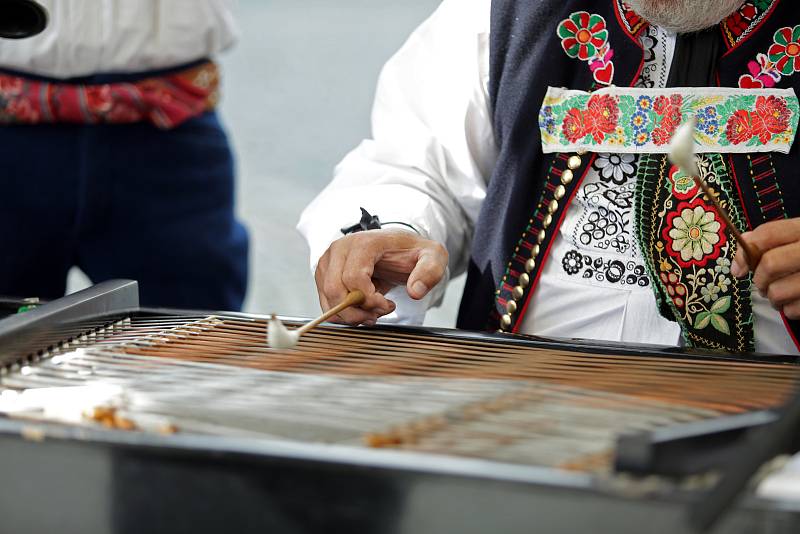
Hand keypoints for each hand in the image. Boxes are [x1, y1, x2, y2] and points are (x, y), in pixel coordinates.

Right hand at [314, 229, 448, 324]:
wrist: (397, 249)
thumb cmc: (411, 252)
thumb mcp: (433, 257)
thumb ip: (430, 271)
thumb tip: (415, 292)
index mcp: (364, 242)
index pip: (354, 277)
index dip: (369, 300)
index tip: (388, 305)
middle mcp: (340, 248)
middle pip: (336, 290)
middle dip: (358, 311)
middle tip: (379, 313)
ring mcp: (329, 260)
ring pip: (328, 298)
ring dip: (350, 314)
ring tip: (372, 312)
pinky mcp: (324, 273)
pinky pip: (325, 301)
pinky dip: (342, 314)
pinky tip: (361, 311)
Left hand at [732, 219, 799, 318]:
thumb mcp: (798, 238)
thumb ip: (770, 241)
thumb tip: (740, 258)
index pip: (769, 234)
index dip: (745, 252)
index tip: (738, 269)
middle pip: (770, 264)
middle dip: (760, 279)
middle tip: (764, 284)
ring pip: (778, 291)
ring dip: (773, 298)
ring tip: (780, 295)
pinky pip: (794, 309)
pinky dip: (789, 310)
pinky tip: (796, 302)